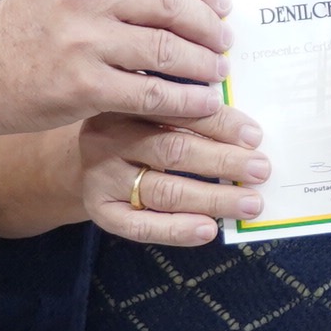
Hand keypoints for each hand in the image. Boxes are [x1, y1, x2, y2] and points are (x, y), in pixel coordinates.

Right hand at [0, 0, 231, 140]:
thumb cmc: (25, 31)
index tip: (219, 4)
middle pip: (169, 0)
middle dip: (208, 23)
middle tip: (225, 40)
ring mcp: (82, 40)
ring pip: (167, 47)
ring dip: (203, 63)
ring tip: (218, 72)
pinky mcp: (82, 86)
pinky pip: (151, 92)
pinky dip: (184, 99)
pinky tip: (200, 103)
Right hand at [0, 102, 268, 245]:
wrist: (69, 160)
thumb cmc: (130, 127)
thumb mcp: (148, 106)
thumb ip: (187, 106)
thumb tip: (250, 125)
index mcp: (128, 100)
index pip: (179, 110)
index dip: (220, 122)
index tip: (255, 134)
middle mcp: (110, 137)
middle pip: (175, 150)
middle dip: (225, 161)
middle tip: (261, 169)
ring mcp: (103, 176)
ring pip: (165, 190)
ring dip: (214, 197)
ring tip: (251, 201)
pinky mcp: (99, 210)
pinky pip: (141, 226)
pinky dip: (177, 230)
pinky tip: (208, 230)